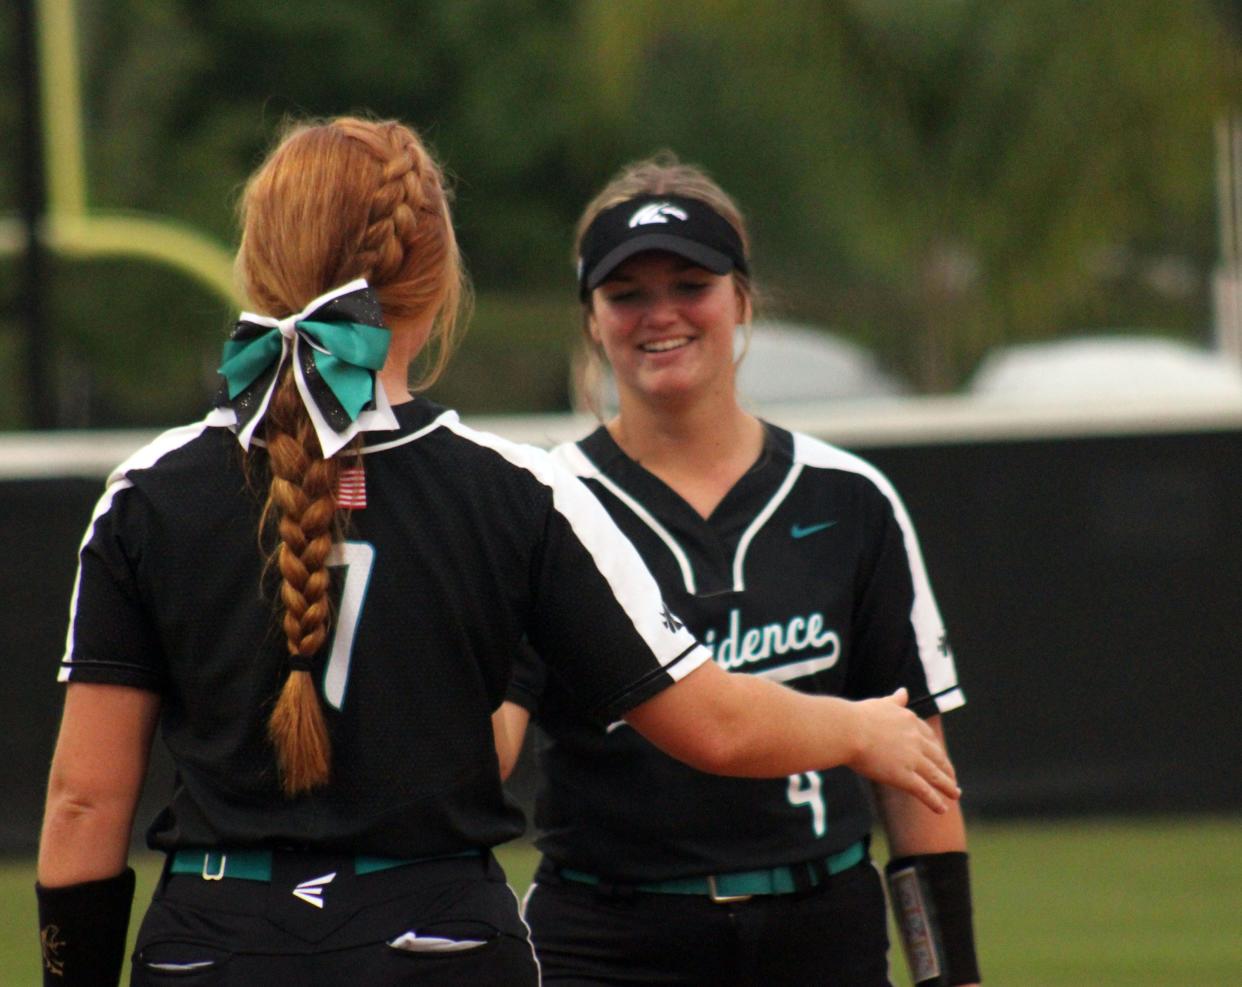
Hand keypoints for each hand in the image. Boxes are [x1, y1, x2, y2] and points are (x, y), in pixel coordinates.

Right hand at [849, 688, 959, 812]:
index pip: (928, 736)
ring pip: (936, 775)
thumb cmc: (858, 716)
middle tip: (952, 778)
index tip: (939, 755)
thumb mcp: (881, 704)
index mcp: (910, 721)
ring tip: (955, 794)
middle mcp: (916, 739)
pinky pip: (924, 791)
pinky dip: (935, 801)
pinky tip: (942, 809)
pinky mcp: (904, 776)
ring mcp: (912, 759)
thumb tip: (904, 691)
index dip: (935, 748)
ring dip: (948, 787)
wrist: (848, 730)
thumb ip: (895, 700)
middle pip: (937, 756)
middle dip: (947, 769)